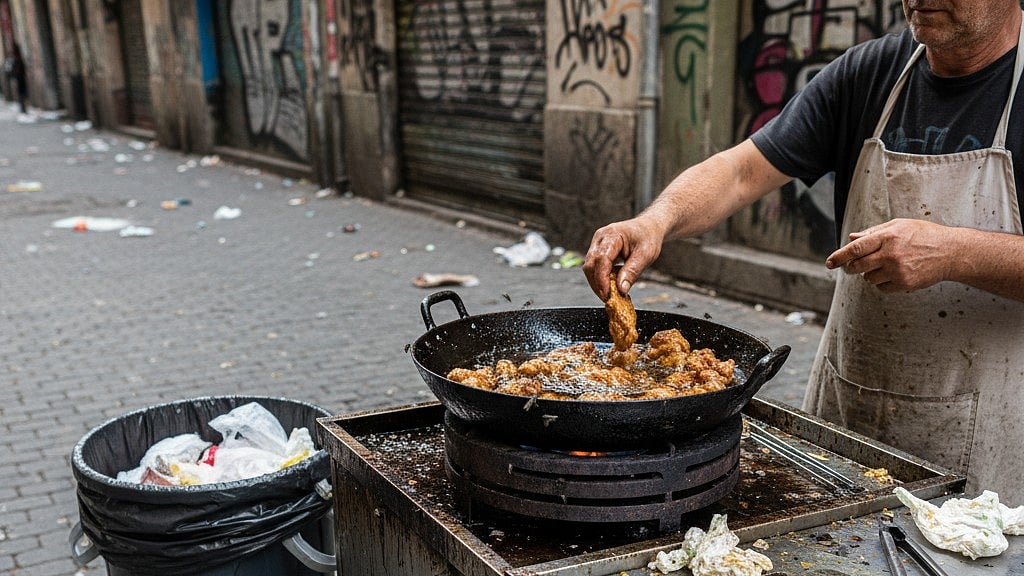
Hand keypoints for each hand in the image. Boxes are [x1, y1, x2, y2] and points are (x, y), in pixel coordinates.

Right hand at [583, 217, 664, 299]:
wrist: (648, 227)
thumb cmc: (648, 237)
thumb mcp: (646, 255)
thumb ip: (633, 271)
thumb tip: (621, 289)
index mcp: (612, 235)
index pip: (601, 259)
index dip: (602, 280)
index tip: (608, 295)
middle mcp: (600, 238)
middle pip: (590, 265)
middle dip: (597, 284)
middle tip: (609, 299)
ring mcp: (597, 244)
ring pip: (589, 268)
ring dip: (598, 283)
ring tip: (611, 294)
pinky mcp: (598, 250)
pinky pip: (594, 267)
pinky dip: (601, 278)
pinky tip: (611, 285)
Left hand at [825, 218, 954, 291]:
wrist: (951, 252)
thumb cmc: (923, 235)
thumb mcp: (899, 226)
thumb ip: (873, 232)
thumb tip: (851, 238)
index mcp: (888, 236)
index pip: (856, 248)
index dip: (839, 256)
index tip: (829, 263)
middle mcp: (891, 254)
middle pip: (857, 266)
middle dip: (850, 268)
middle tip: (850, 267)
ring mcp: (898, 270)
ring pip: (868, 278)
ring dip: (870, 274)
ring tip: (886, 265)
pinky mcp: (904, 284)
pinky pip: (881, 288)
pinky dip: (883, 283)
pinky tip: (895, 273)